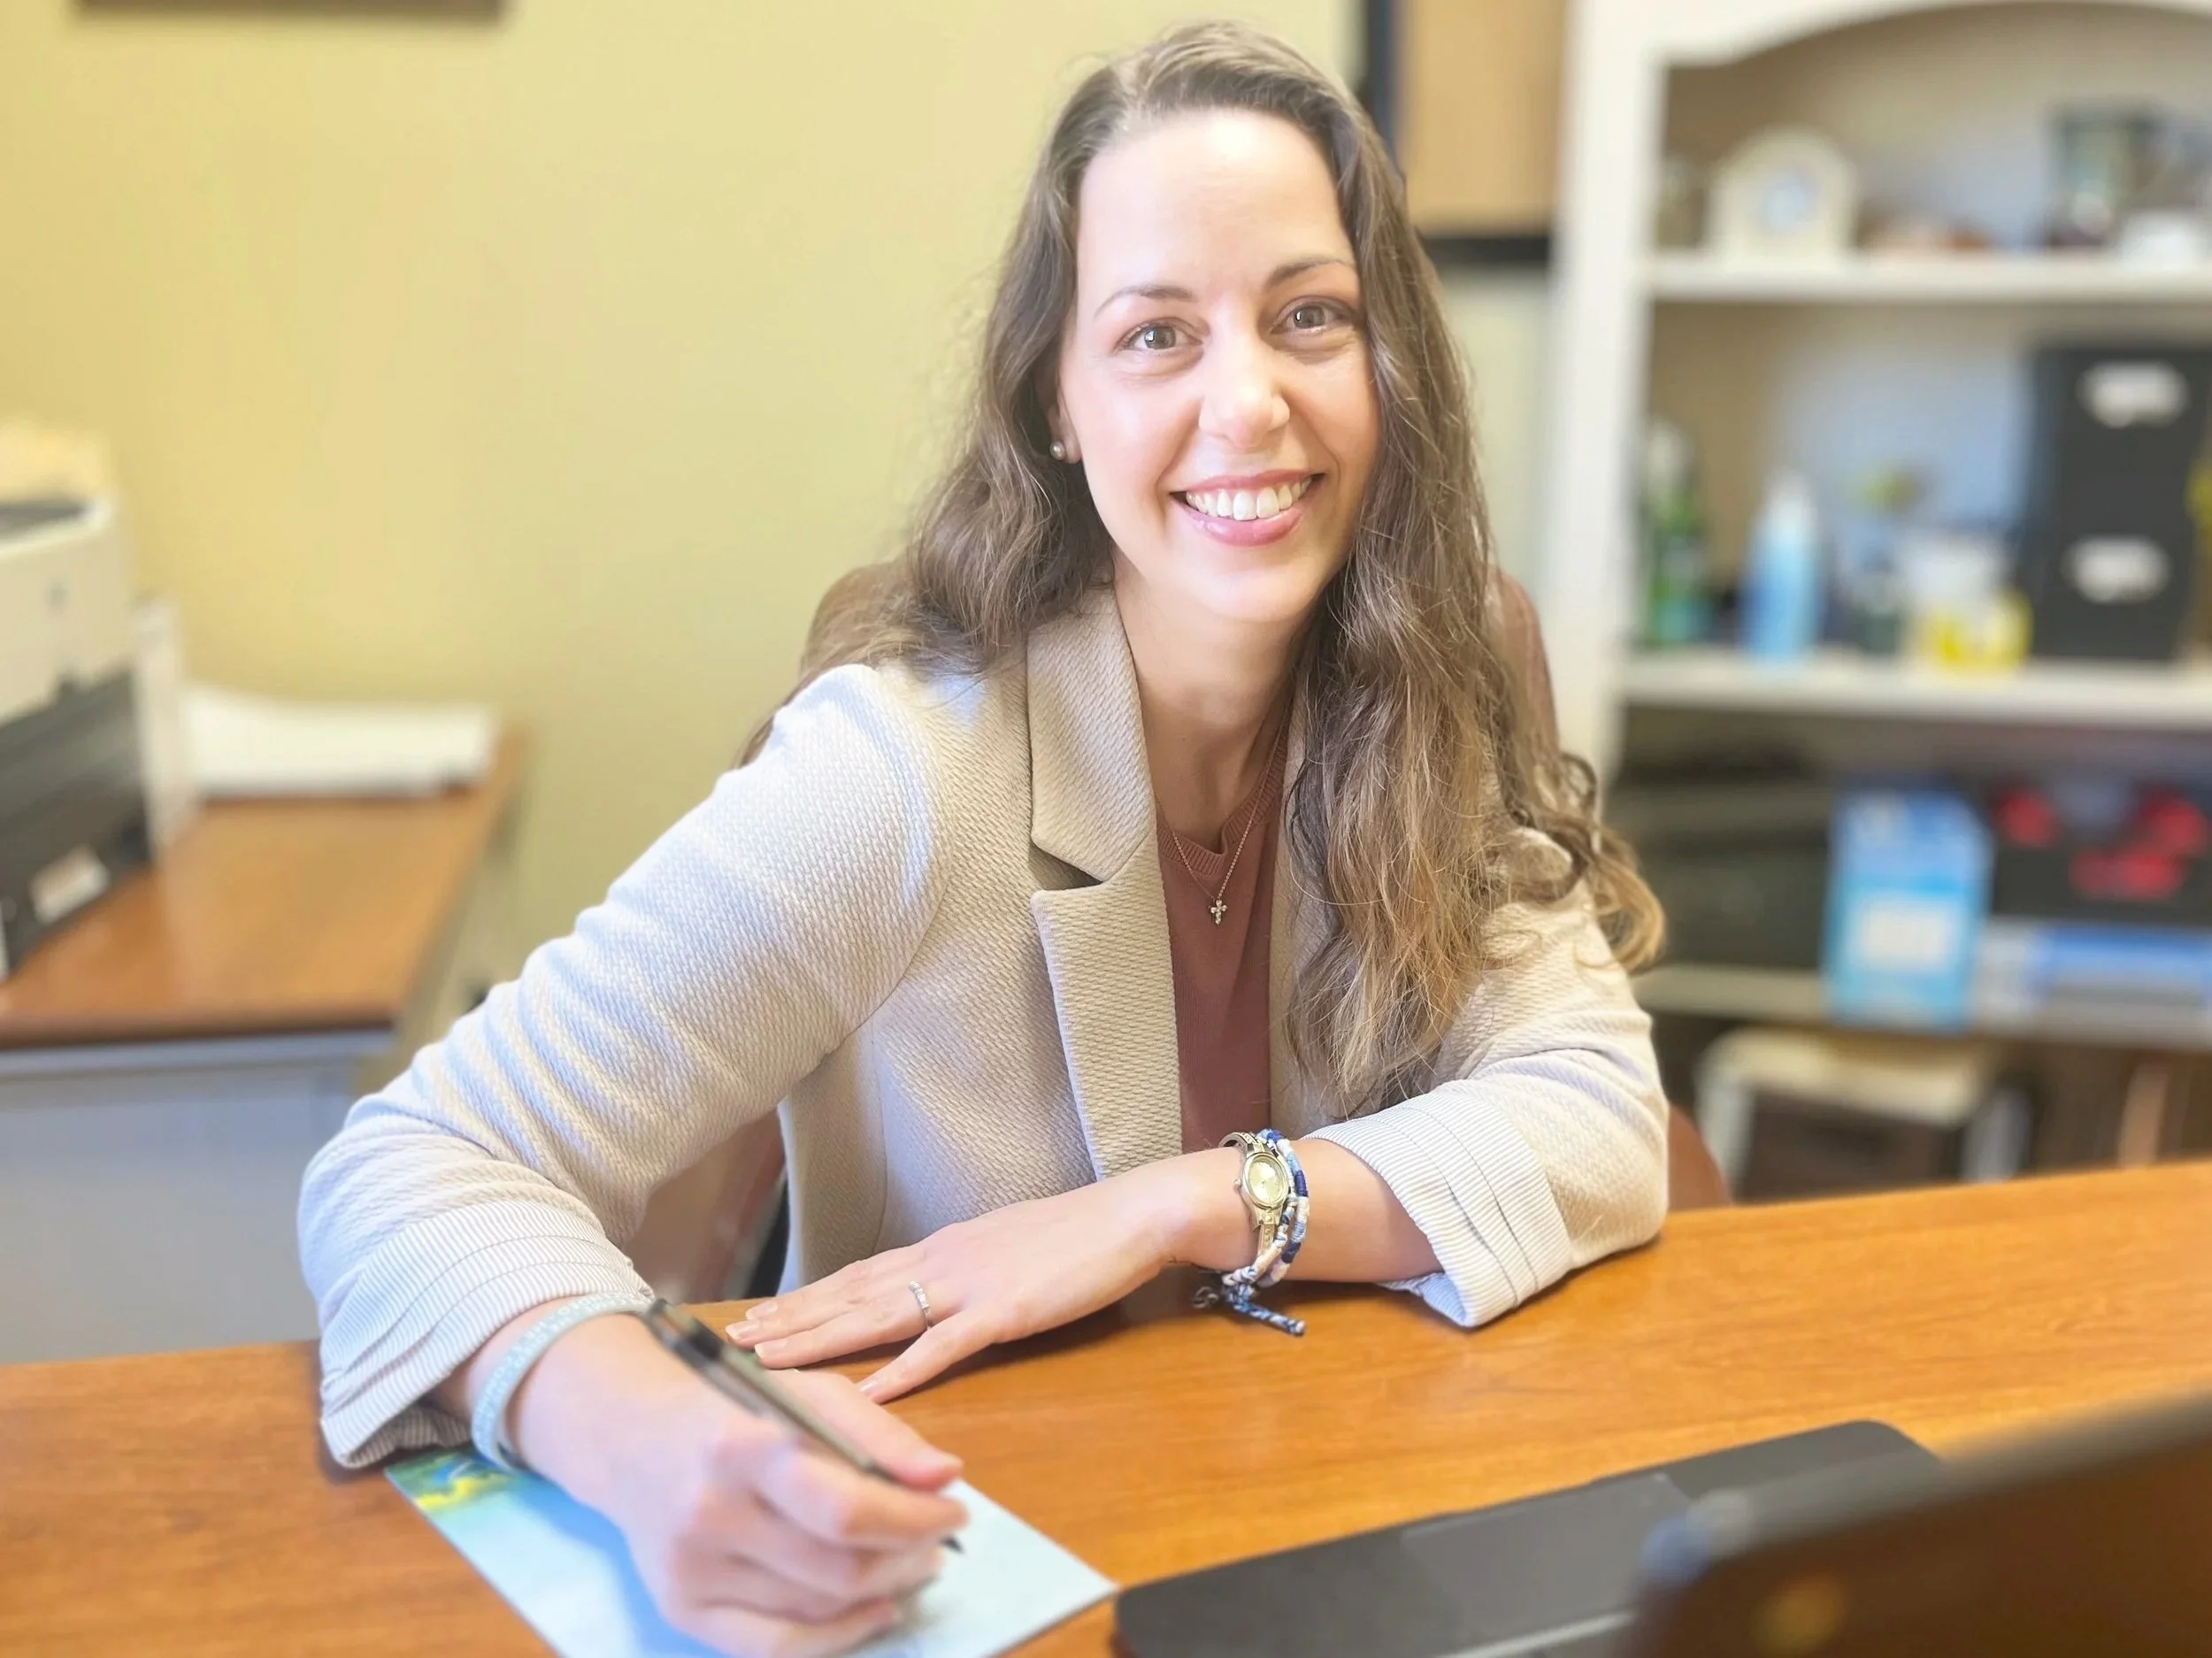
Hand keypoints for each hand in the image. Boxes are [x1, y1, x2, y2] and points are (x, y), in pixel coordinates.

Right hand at [493, 1311, 968, 1657]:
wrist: (631, 1438)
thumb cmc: (733, 1408)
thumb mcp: (805, 1392)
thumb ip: (879, 1434)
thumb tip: (946, 1477)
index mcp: (741, 1446)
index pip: (844, 1507)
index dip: (914, 1519)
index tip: (955, 1510)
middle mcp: (708, 1514)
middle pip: (836, 1567)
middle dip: (907, 1558)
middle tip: (938, 1542)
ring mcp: (690, 1570)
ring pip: (814, 1609)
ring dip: (883, 1593)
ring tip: (912, 1565)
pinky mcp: (680, 1609)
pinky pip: (774, 1647)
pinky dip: (836, 1636)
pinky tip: (874, 1610)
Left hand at [730, 1151, 1242, 1400]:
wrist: (1130, 1215)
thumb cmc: (1079, 1234)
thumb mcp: (1006, 1247)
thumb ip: (966, 1270)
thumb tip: (936, 1292)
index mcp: (943, 1247)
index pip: (860, 1273)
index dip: (808, 1296)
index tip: (763, 1313)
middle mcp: (941, 1260)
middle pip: (851, 1292)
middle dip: (792, 1319)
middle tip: (738, 1340)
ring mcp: (968, 1285)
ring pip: (877, 1315)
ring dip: (819, 1338)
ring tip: (771, 1358)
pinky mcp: (1002, 1312)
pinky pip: (940, 1347)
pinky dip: (899, 1372)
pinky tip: (864, 1392)